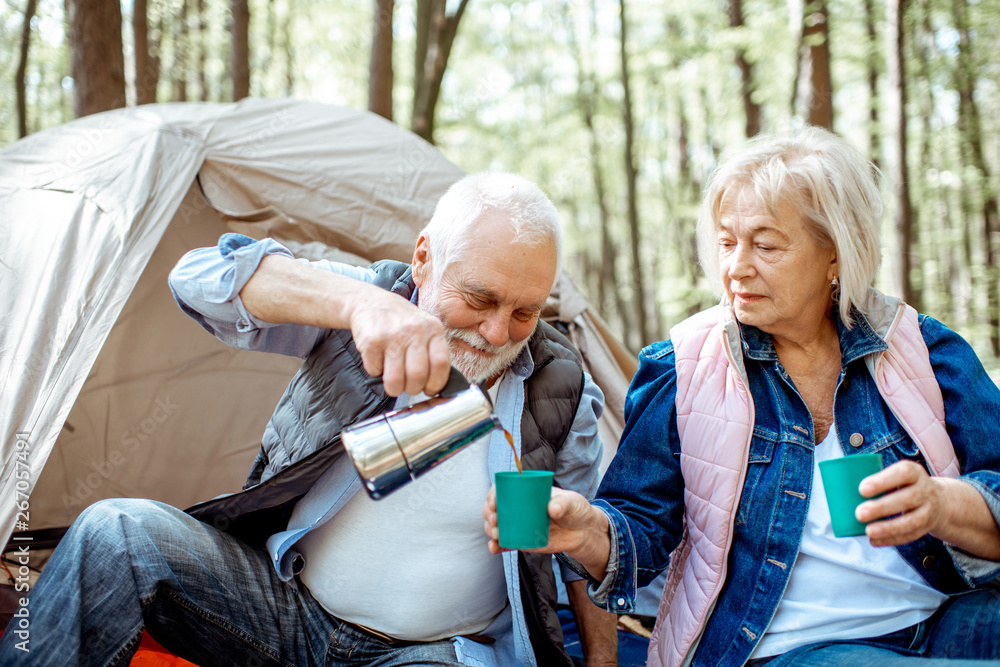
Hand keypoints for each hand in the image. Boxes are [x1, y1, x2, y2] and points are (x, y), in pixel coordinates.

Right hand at [349, 289, 451, 396]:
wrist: (370, 302)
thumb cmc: (400, 320)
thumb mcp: (424, 328)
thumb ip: (433, 351)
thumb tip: (438, 384)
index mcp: (433, 328)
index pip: (441, 363)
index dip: (436, 383)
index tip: (430, 389)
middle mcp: (414, 330)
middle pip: (418, 375)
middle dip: (413, 389)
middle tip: (409, 387)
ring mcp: (392, 335)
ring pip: (395, 379)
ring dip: (394, 388)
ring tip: (394, 382)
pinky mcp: (372, 341)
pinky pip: (375, 371)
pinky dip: (376, 372)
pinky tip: (379, 360)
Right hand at [482, 486, 610, 578]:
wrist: (582, 532)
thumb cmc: (576, 510)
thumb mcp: (572, 502)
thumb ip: (564, 503)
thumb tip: (552, 509)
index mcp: (526, 492)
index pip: (503, 489)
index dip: (493, 494)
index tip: (494, 502)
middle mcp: (518, 507)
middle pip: (494, 508)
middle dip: (489, 514)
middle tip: (496, 520)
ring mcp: (518, 524)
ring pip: (496, 525)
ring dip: (490, 529)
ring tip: (496, 534)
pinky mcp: (522, 540)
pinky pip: (505, 543)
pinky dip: (497, 546)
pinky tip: (494, 548)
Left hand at [856, 460, 946, 546]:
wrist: (939, 501)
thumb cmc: (903, 485)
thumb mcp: (896, 475)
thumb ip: (875, 480)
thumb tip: (840, 490)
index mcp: (914, 472)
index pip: (903, 473)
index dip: (883, 481)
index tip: (862, 489)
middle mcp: (925, 490)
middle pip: (907, 499)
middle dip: (882, 507)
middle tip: (859, 513)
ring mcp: (928, 510)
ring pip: (911, 521)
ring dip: (888, 528)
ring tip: (868, 531)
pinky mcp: (927, 527)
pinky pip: (910, 535)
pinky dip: (891, 539)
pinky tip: (874, 540)